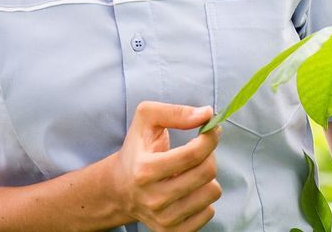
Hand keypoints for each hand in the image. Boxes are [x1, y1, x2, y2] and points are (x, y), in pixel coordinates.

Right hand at [113, 102, 222, 231]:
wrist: (120, 189)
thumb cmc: (137, 150)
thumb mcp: (146, 119)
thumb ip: (175, 112)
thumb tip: (206, 114)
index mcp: (144, 170)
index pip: (194, 153)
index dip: (210, 137)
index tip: (212, 129)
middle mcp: (153, 199)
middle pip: (207, 172)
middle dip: (209, 155)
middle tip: (199, 150)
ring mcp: (163, 219)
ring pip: (212, 192)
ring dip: (207, 177)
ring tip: (190, 172)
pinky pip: (208, 212)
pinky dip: (203, 198)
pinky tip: (188, 190)